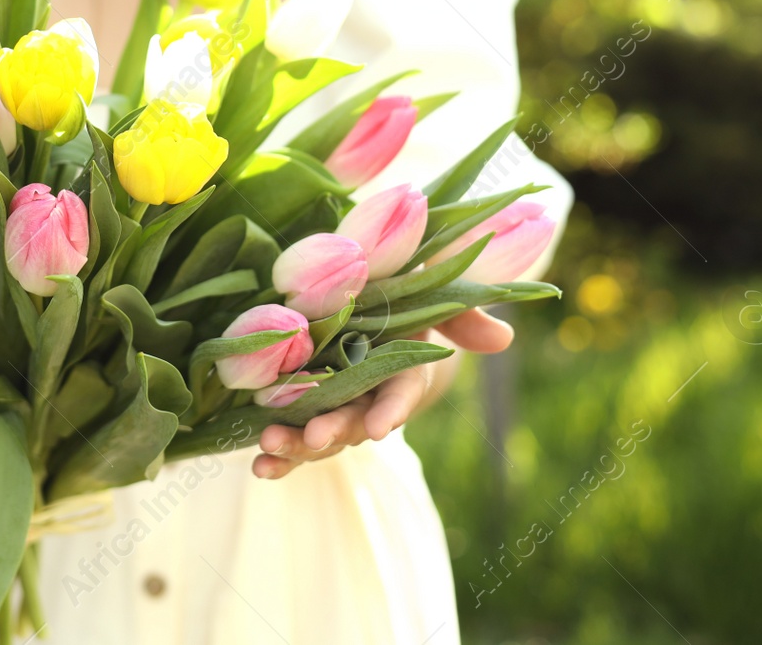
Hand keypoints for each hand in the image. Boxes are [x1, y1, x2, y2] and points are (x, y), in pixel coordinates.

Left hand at [251, 307, 512, 479]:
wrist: (377, 306)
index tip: (379, 427)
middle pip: (355, 420)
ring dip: (297, 447)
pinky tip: (258, 466)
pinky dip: (278, 454)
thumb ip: (463, 315)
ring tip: (268, 449)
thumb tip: (503, 338)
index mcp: (402, 368)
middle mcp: (371, 394)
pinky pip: (294, 434)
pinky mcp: (306, 408)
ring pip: (321, 434)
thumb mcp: (435, 295)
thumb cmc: (408, 296)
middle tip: (315, 438)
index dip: (391, 409)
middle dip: (336, 431)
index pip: (401, 392)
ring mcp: (338, 405)